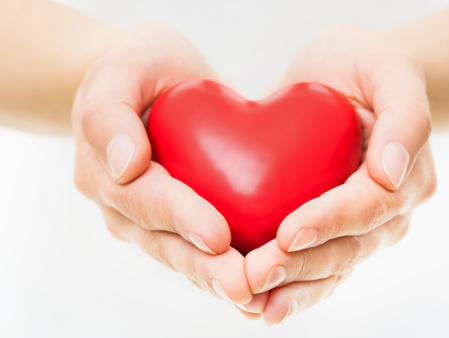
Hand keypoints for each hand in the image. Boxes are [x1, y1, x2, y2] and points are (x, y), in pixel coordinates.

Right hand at [72, 23, 251, 305]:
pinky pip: (198, 250)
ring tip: (255, 296)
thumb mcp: (120, 70)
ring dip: (217, 280)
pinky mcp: (176, 222)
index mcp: (105, 170)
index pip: (145, 200)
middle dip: (204, 267)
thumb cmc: (138, 69)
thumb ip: (109, 113)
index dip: (181, 219)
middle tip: (244, 286)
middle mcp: (124, 205)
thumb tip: (124, 165)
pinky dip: (224, 271)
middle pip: (164, 242)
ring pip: (182, 256)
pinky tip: (257, 288)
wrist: (151, 82)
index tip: (218, 237)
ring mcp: (148, 219)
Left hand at [244, 24, 436, 323]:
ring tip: (252, 303)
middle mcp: (386, 209)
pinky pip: (315, 265)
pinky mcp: (330, 228)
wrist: (344, 77)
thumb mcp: (389, 68)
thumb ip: (405, 115)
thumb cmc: (365, 65)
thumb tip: (393, 171)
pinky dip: (290, 288)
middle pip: (347, 248)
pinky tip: (260, 306)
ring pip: (330, 268)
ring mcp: (359, 225)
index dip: (329, 223)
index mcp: (405, 174)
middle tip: (254, 277)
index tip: (287, 235)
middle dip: (301, 266)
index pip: (367, 206)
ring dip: (291, 288)